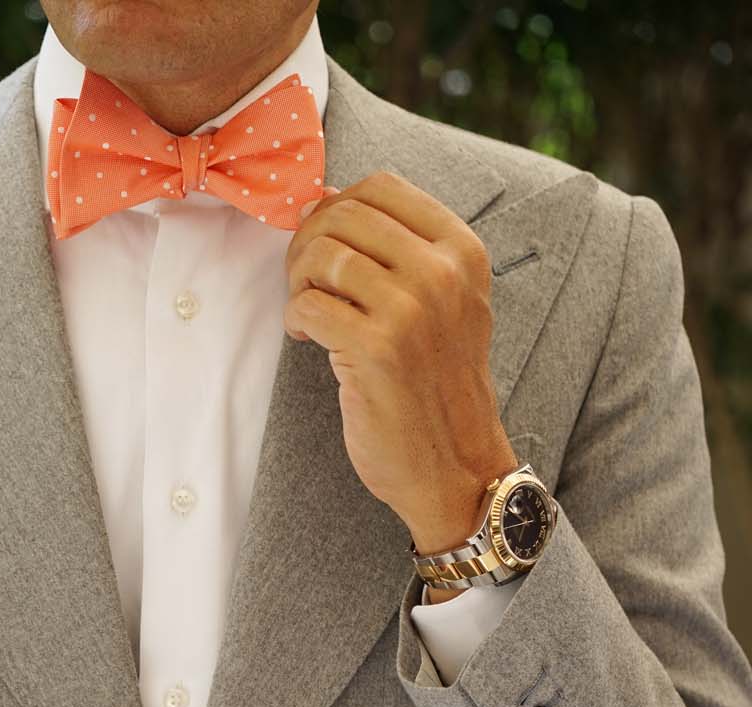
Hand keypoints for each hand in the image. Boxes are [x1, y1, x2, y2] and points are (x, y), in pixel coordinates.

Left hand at [285, 170, 517, 553]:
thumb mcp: (449, 305)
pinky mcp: (374, 350)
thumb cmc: (439, 387)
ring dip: (299, 282)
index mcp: (462, 251)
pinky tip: (308, 338)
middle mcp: (441, 273)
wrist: (455, 466)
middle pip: (344, 215)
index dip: (337, 206)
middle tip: (305, 280)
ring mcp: (410, 310)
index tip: (325, 242)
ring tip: (309, 313)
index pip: (381, 187)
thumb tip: (329, 199)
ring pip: (322, 255)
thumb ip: (404, 253)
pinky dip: (296, 318)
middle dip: (308, 243)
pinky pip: (308, 305)